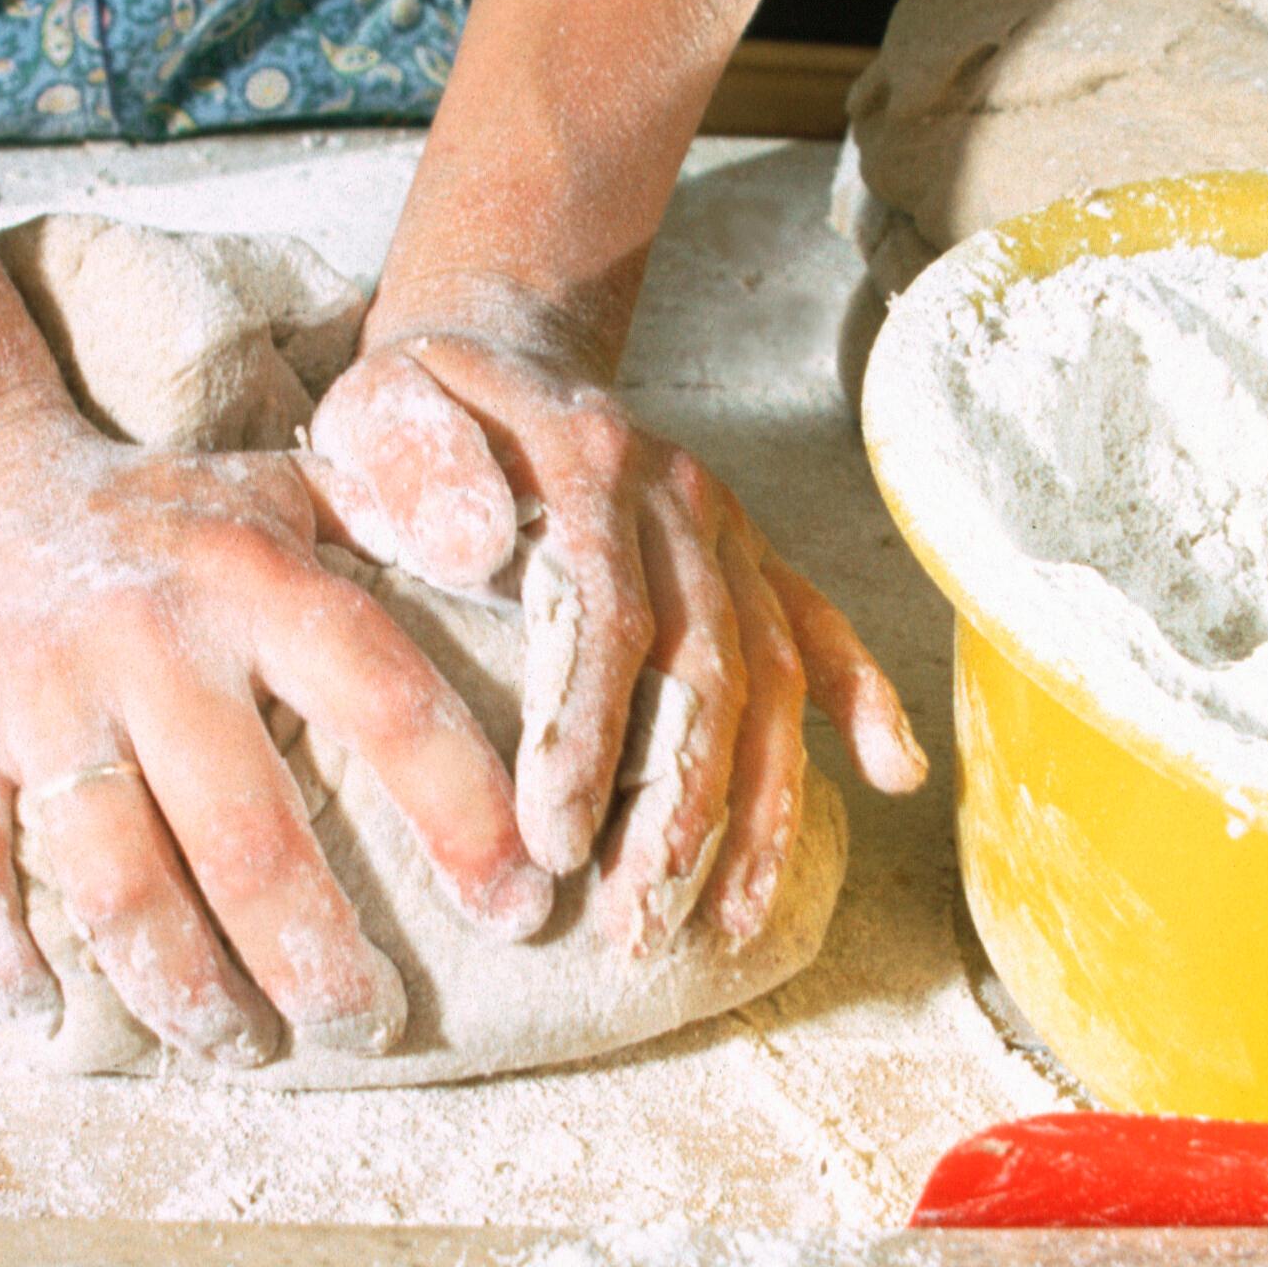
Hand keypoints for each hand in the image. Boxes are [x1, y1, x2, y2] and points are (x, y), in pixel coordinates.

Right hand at [0, 406, 553, 1060]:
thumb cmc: (165, 513)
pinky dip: (3, 958)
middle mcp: (149, 642)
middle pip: (247, 836)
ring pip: (117, 881)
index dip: (462, 813)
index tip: (521, 909)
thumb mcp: (290, 487)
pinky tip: (47, 1018)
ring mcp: (38, 698)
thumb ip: (406, 517)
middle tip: (368, 1029)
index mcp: (254, 580)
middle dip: (318, 957)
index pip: (382, 700)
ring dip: (182, 988)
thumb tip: (532, 552)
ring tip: (238, 1043)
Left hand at [311, 316, 927, 950]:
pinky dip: (863, 696)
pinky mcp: (750, 548)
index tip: (552, 841)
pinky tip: (890, 777)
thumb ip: (410, 462)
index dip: (586, 734)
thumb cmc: (417, 405)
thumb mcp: (377, 401)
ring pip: (770, 673)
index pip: (605, 615)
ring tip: (728, 920)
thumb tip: (469, 545)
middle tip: (637, 922)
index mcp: (589, 462)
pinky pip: (821, 621)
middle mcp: (677, 496)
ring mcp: (725, 526)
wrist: (498, 344)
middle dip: (679, 808)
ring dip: (759, 804)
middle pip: (704, 667)